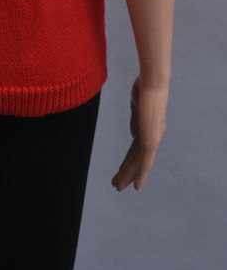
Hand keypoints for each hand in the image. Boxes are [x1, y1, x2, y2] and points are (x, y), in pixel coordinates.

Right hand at [111, 74, 168, 191]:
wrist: (153, 82)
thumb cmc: (145, 83)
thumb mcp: (137, 101)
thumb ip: (136, 114)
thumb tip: (133, 131)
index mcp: (150, 126)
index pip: (137, 148)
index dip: (128, 160)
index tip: (121, 168)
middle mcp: (154, 135)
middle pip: (137, 157)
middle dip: (126, 171)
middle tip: (116, 183)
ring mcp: (153, 139)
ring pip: (138, 163)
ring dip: (127, 175)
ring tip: (117, 187)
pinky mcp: (151, 141)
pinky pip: (144, 163)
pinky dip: (139, 176)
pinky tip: (136, 187)